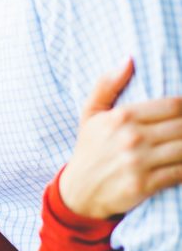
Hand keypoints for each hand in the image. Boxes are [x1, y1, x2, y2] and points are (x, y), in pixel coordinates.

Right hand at [60, 57, 181, 217]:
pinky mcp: (145, 185)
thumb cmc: (89, 148)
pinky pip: (180, 173)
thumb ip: (107, 84)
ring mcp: (139, 163)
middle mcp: (131, 138)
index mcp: (122, 117)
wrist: (79, 191)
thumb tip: (129, 59)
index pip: (172, 106)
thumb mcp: (90, 113)